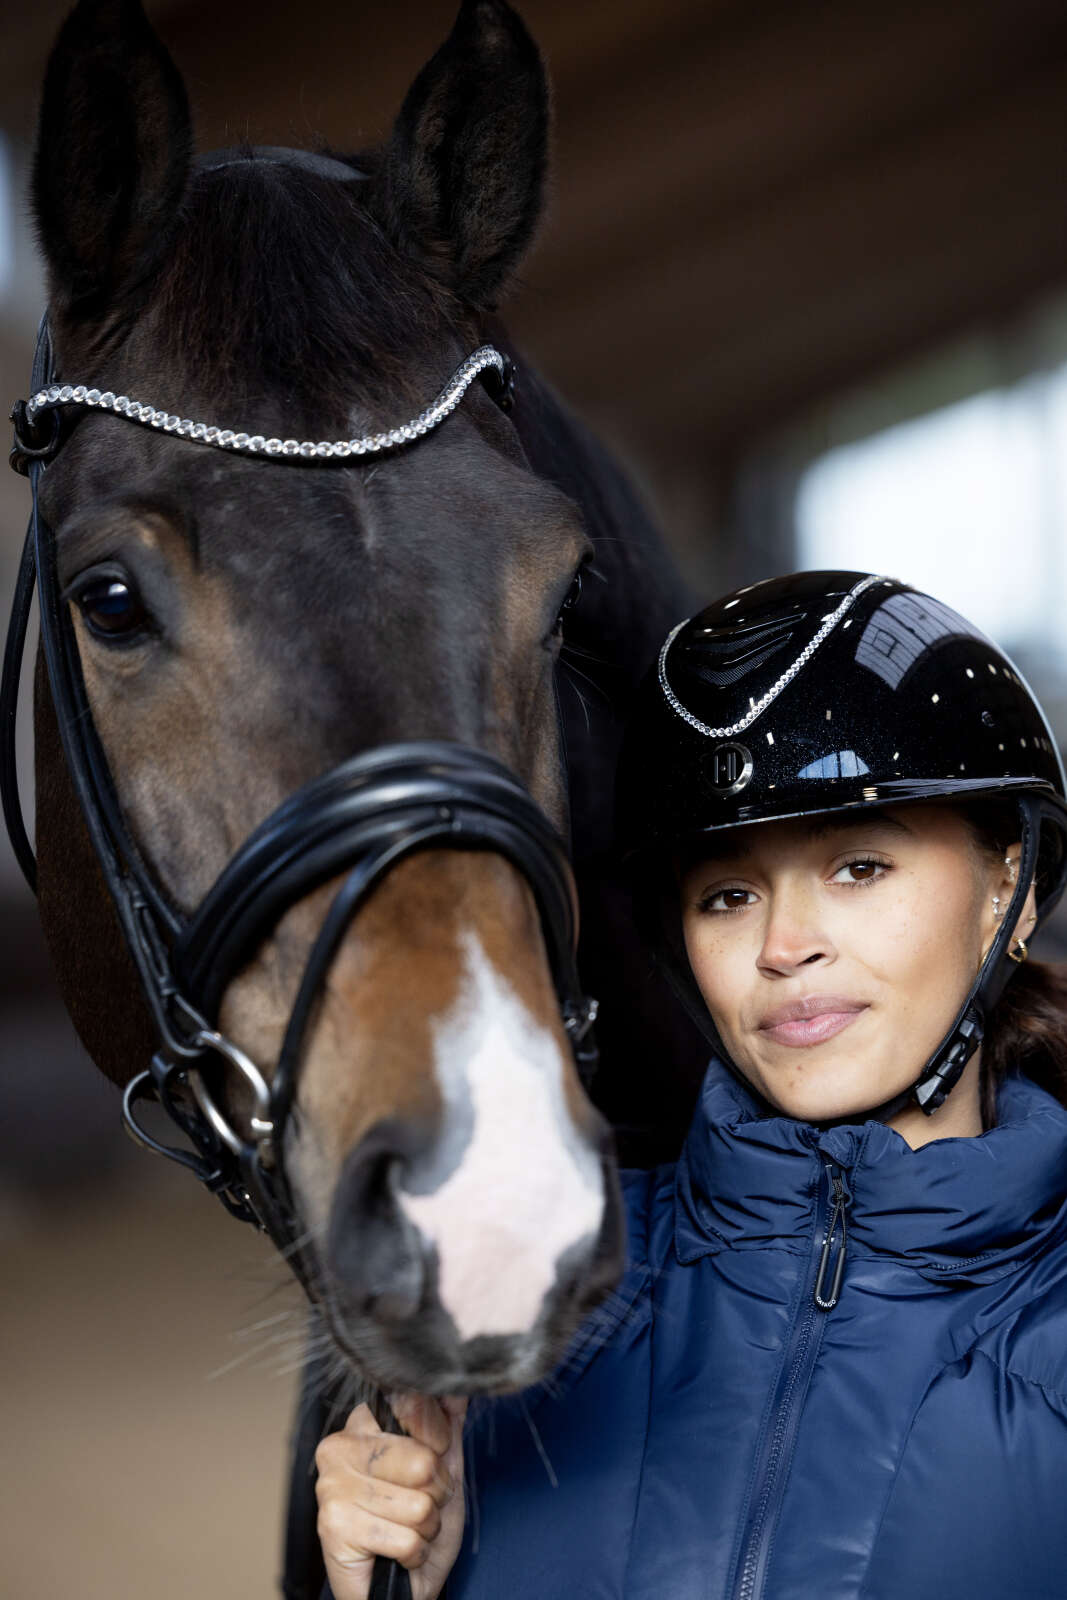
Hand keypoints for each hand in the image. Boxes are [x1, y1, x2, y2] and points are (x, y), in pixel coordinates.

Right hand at [315, 1391, 467, 1599]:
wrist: (398, 1586)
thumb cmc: (417, 1524)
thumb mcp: (442, 1467)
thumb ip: (448, 1423)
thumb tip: (458, 1387)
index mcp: (362, 1424)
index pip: (413, 1405)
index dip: (438, 1441)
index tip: (433, 1459)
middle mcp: (339, 1447)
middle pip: (422, 1461)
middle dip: (436, 1492)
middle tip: (421, 1506)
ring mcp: (333, 1487)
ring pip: (418, 1505)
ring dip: (426, 1528)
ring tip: (409, 1531)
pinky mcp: (334, 1528)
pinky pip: (407, 1540)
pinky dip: (414, 1554)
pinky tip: (397, 1554)